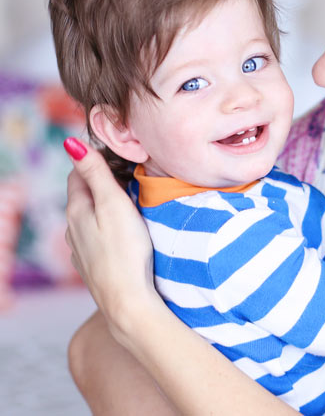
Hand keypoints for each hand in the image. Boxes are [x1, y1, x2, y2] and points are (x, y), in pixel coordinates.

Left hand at [63, 138, 159, 341]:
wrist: (127, 301)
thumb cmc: (125, 252)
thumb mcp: (113, 205)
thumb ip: (96, 174)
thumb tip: (72, 144)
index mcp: (76, 211)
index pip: (77, 174)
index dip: (95, 160)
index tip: (117, 154)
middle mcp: (72, 229)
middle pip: (84, 196)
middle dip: (101, 182)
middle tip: (128, 173)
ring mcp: (82, 249)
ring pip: (90, 218)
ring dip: (105, 207)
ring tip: (130, 201)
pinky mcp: (94, 265)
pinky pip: (98, 237)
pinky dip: (108, 228)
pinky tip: (125, 232)